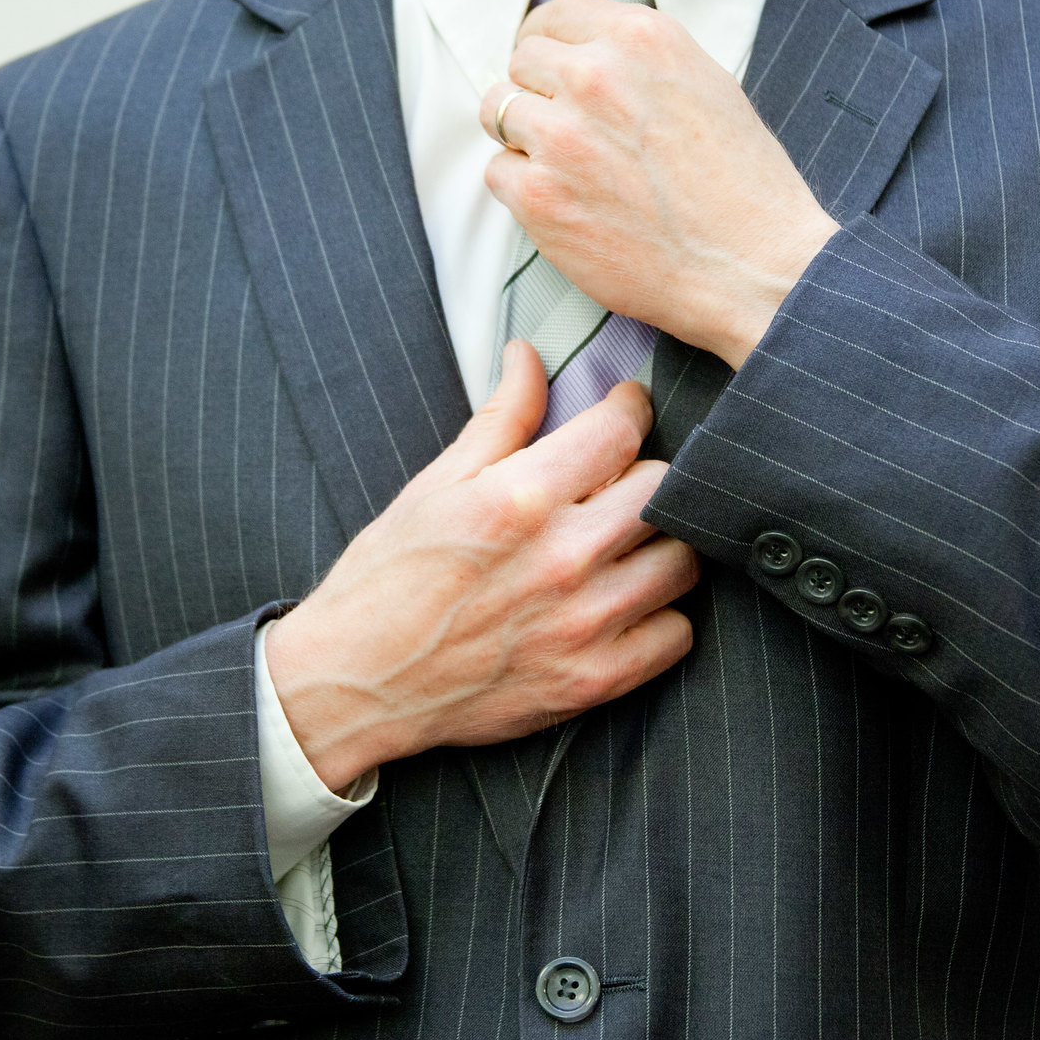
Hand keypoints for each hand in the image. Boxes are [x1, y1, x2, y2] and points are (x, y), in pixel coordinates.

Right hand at [262, 340, 698, 790]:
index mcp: (519, 498)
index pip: (620, 432)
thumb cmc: (387, 579)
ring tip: (626, 542)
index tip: (625, 409)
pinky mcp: (593, 680)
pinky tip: (627, 602)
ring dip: (660, 543)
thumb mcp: (435, 485)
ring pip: (683, 559)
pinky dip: (661, 615)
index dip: (629, 409)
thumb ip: (501, 419)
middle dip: (643, 474)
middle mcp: (562, 558)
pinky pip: (677, 634)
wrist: (356, 684)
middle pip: (663, 489)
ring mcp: (584, 624)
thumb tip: (530, 355)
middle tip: (618, 481)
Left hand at [479, 0, 838, 368]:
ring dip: (525, 139)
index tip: (546, 70)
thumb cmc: (742, 186)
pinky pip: (498, 172)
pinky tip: (569, 206)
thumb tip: (584, 55)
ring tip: (570, 170)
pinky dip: (523, 190)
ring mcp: (562, 135)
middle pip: (521, 62)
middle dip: (538, 94)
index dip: (545, 45)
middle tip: (568, 133)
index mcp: (640, 38)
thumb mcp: (705, 85)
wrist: (755, 266)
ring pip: (497, 112)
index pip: (554, 16)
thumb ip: (639, 62)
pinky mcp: (540, 196)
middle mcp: (595, 76)